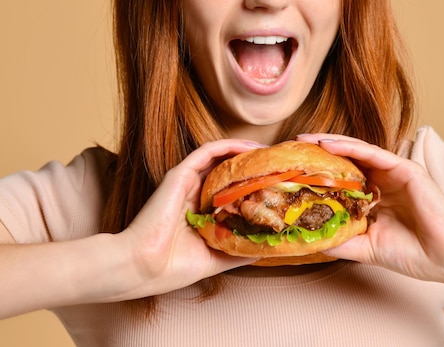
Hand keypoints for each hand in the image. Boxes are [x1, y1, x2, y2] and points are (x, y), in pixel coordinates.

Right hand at [120, 139, 261, 297]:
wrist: (142, 268)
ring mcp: (186, 184)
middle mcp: (194, 195)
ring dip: (245, 152)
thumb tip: (264, 248)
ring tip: (269, 151)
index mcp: (200, 214)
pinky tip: (250, 147)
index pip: (230, 192)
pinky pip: (208, 151)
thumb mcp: (215, 259)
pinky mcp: (180, 175)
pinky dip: (229, 146)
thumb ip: (237, 251)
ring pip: (220, 158)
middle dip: (253, 166)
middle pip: (227, 173)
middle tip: (277, 164)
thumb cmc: (171, 269)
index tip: (276, 185)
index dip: (252, 186)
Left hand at [296, 134, 443, 283]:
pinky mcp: (405, 168)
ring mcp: (395, 174)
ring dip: (329, 144)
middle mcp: (384, 183)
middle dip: (319, 155)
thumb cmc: (413, 254)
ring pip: (356, 152)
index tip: (293, 172)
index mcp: (377, 199)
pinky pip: (372, 153)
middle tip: (292, 148)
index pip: (343, 181)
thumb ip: (342, 241)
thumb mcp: (367, 248)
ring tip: (303, 139)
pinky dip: (349, 147)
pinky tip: (327, 144)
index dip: (320, 175)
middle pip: (347, 162)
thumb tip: (311, 241)